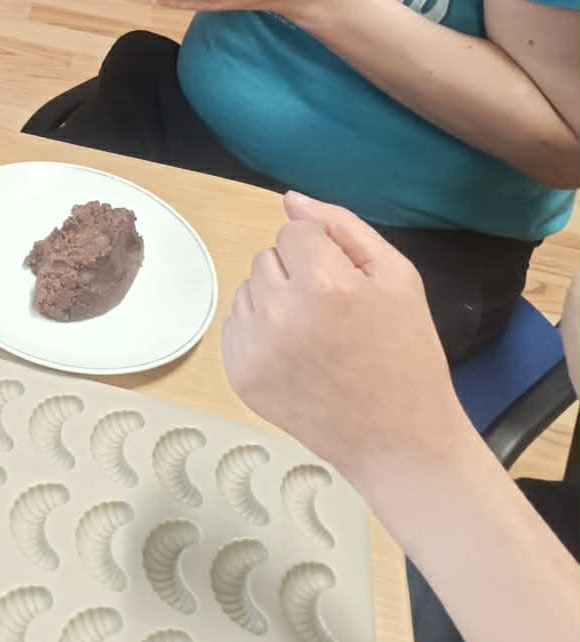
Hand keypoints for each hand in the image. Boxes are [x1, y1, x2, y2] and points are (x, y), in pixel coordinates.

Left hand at [222, 192, 465, 486]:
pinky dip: (261, 333)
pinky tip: (297, 358)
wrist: (399, 442)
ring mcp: (254, 348)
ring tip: (317, 338)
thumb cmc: (406, 355)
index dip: (325, 254)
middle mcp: (279, 313)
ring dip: (276, 302)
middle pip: (268, 257)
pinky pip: (236, 325)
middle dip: (298, 275)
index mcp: (323, 285)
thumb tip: (290, 199)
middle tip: (335, 316)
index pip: (295, 231)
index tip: (348, 288)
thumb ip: (342, 226)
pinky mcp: (239, 375)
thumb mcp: (397, 277)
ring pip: (249, 289)